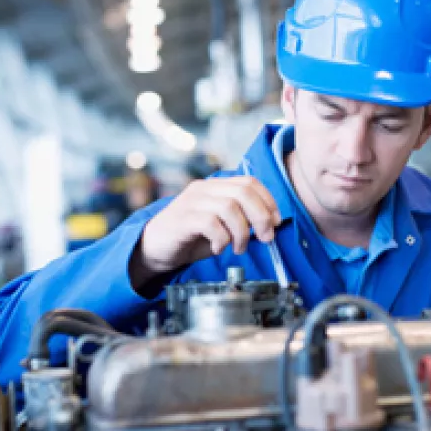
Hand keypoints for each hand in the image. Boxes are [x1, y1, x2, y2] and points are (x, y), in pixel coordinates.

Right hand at [131, 176, 280, 287]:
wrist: (154, 247)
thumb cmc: (190, 237)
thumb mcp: (221, 225)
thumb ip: (241, 220)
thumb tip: (270, 225)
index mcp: (215, 187)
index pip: (249, 182)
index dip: (268, 201)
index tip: (276, 222)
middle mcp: (204, 189)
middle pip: (243, 192)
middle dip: (261, 217)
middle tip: (265, 238)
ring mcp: (192, 202)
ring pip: (229, 207)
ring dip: (241, 232)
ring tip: (238, 248)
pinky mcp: (182, 219)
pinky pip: (211, 223)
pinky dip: (221, 239)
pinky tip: (218, 248)